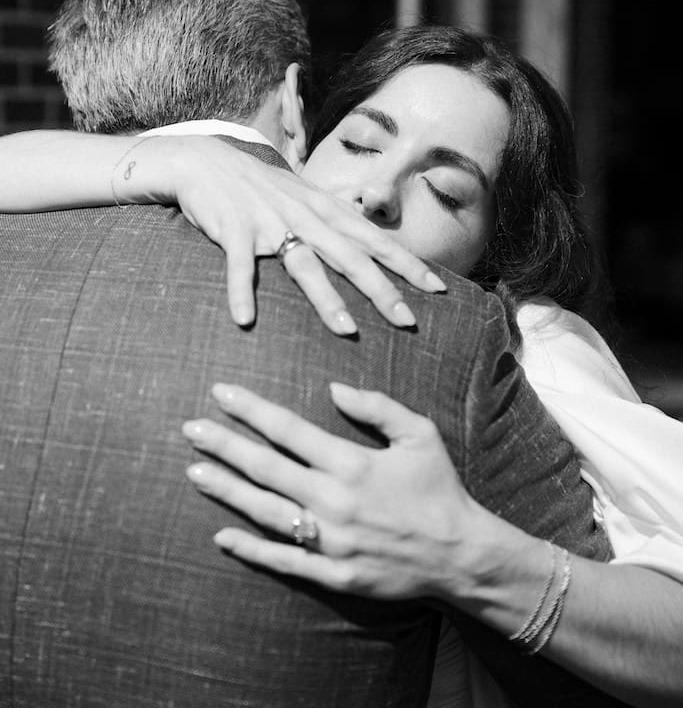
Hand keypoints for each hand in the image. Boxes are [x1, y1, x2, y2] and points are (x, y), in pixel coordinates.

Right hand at [156, 137, 445, 333]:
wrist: (206, 161)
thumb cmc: (262, 188)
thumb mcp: (305, 198)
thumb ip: (335, 222)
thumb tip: (371, 249)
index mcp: (325, 209)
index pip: (375, 239)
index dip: (407, 263)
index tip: (438, 288)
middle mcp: (304, 216)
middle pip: (350, 256)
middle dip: (381, 289)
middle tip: (407, 321)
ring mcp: (269, 222)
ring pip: (304, 264)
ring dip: (326, 298)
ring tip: (347, 330)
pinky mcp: (233, 230)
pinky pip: (238, 265)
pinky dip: (241, 291)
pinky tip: (245, 320)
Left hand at [183, 382, 487, 600]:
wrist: (461, 554)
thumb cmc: (439, 488)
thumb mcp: (419, 433)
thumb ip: (376, 406)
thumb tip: (332, 387)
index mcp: (352, 463)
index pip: (288, 429)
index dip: (251, 409)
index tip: (220, 392)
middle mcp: (334, 501)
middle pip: (265, 467)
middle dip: (224, 445)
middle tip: (189, 429)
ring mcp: (330, 541)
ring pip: (264, 511)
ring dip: (226, 490)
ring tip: (194, 472)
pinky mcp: (333, 574)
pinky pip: (282, 561)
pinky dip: (249, 549)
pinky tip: (221, 535)